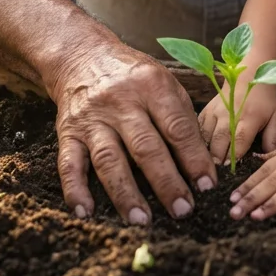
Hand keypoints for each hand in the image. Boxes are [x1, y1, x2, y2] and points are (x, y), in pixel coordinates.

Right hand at [52, 42, 217, 224]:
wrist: (84, 56)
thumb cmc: (133, 77)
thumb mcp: (164, 83)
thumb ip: (182, 119)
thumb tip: (204, 164)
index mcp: (152, 86)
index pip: (177, 127)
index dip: (194, 158)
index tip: (207, 186)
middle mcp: (121, 102)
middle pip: (145, 147)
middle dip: (166, 182)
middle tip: (182, 210)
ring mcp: (92, 118)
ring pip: (109, 159)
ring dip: (125, 193)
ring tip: (141, 220)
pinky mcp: (68, 132)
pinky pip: (69, 163)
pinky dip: (75, 189)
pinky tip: (85, 212)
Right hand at [200, 82, 275, 165]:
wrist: (248, 76)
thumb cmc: (264, 100)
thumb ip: (273, 139)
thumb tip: (265, 160)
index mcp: (248, 119)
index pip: (239, 142)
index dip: (234, 158)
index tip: (231, 173)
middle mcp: (229, 115)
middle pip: (219, 142)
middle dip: (217, 160)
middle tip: (216, 178)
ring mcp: (215, 113)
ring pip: (205, 138)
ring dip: (205, 154)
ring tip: (205, 169)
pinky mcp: (206, 111)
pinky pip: (198, 130)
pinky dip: (197, 142)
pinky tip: (197, 154)